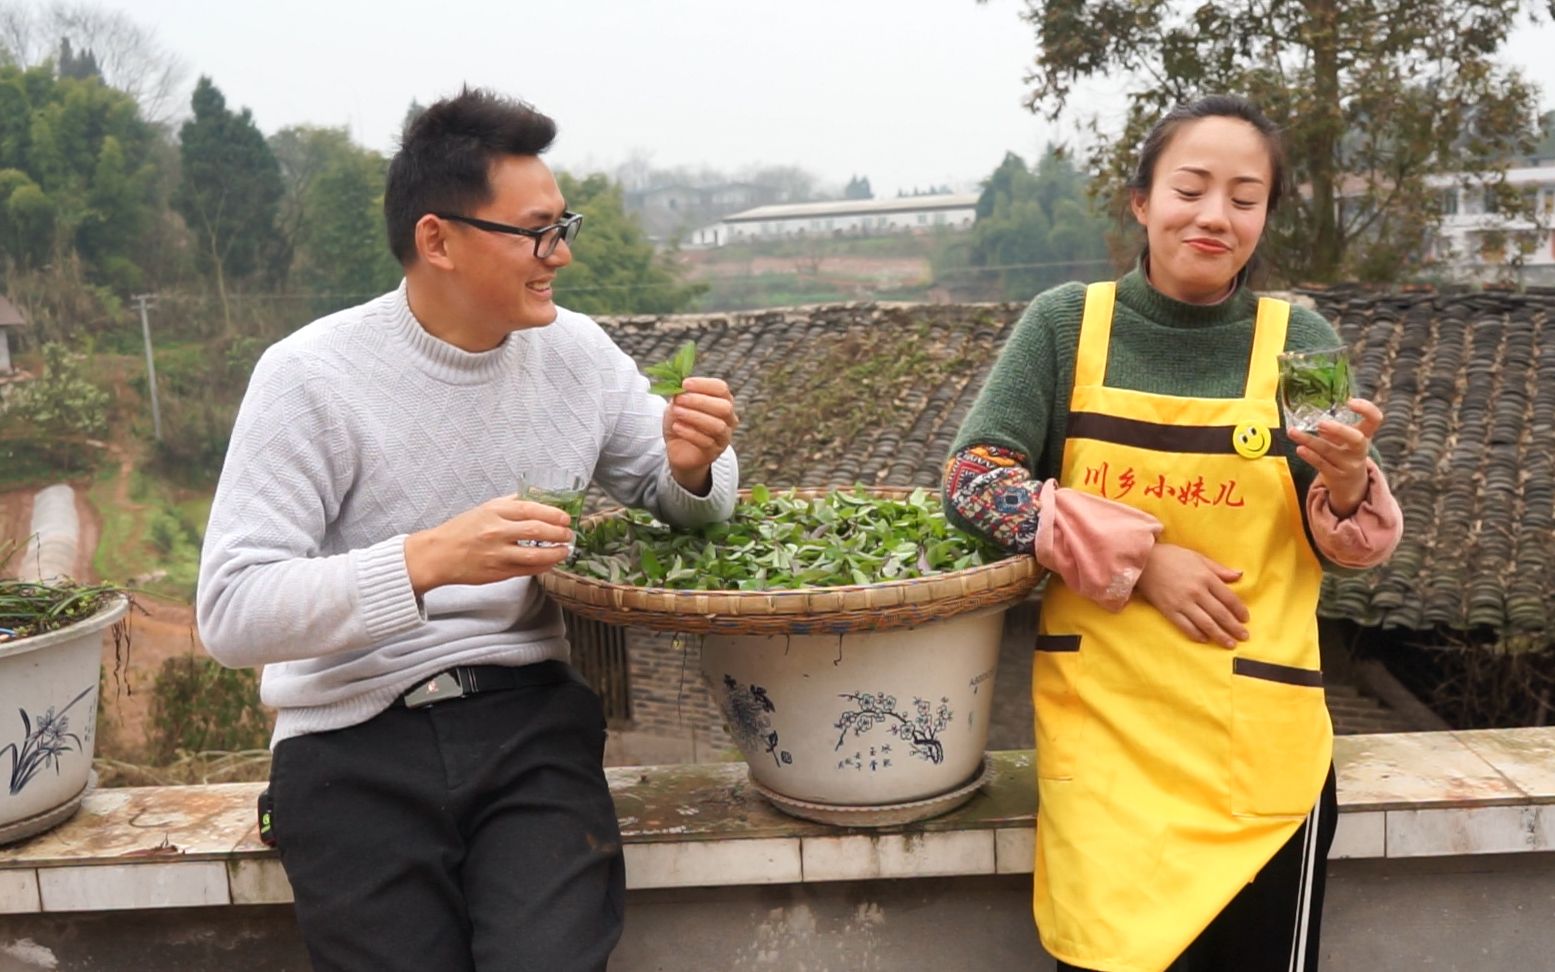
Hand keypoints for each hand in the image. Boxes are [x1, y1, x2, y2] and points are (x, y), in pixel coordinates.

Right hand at [404, 497, 573, 594]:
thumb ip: (510, 503)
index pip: (531, 509)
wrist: (438, 555)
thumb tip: (537, 496)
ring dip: (556, 552)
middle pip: (537, 530)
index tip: (565, 518)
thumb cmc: (461, 530)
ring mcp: (497, 553)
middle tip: (568, 534)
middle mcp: (496, 531)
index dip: (553, 514)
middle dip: (559, 533)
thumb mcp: (485, 509)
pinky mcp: (498, 572)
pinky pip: (528, 570)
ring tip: (564, 550)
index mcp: (494, 511)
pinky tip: (550, 562)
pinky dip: (543, 566)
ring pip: (536, 554)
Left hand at [662, 376, 737, 493]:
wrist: (678, 448)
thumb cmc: (682, 422)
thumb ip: (681, 395)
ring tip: (677, 412)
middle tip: (680, 399)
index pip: (721, 389)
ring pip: (718, 426)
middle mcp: (729, 419)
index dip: (704, 384)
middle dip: (700, 401)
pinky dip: (690, 433)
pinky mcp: (714, 453)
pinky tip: (677, 427)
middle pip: (724, 407)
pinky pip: (706, 442)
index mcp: (723, 401)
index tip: (684, 384)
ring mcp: (724, 437)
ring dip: (695, 417)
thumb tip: (679, 387)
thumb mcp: (678, 404)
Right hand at [1133, 543, 1249, 648]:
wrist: (1143, 561)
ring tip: (1230, 644)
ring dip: (1220, 636)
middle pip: (1220, 614)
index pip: (1229, 598)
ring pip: (1206, 623)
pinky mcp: (1169, 610)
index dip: (1239, 610)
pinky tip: (1205, 639)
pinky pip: (1186, 626)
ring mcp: (1182, 602)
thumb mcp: (1198, 557)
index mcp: (1206, 577)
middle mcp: (1197, 592)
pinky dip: (1196, 634)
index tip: (1245, 619)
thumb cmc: (1171, 556)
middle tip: (1244, 637)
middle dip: (1234, 627)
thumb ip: (1218, 569)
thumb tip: (1239, 575)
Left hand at [1287, 398, 1382, 517]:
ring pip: (1329, 451)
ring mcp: (1349, 465)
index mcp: (1365, 435)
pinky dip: (1310, 456)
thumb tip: (1315, 417)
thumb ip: (1333, 428)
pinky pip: (1321, 465)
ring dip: (1309, 441)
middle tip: (1321, 423)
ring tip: (1292, 432)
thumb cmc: (1345, 454)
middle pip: (1356, 439)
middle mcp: (1360, 450)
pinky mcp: (1336, 476)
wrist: (1351, 486)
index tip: (1350, 401)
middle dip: (1339, 430)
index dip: (1367, 409)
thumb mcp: (1346, 440)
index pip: (1375, 419)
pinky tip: (1299, 449)